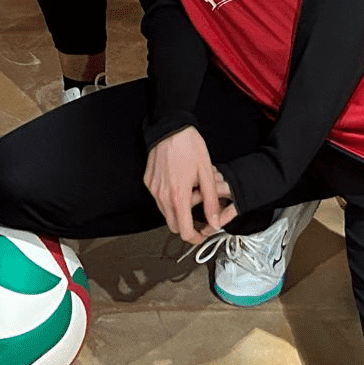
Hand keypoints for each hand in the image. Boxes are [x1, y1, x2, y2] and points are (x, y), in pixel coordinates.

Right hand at [144, 127, 234, 243]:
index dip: (195, 238)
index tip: (201, 235)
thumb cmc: (188, 145)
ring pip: (166, 212)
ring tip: (190, 188)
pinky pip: (159, 198)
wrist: (170, 126)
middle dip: (188, 222)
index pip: (184, 231)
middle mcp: (162, 195)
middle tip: (199, 204)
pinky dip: (169, 197)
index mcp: (178, 195)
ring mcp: (153, 188)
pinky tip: (179, 181)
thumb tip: (215, 221)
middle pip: (174, 225)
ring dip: (178, 208)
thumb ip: (211, 201)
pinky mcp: (148, 181)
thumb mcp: (207, 173)